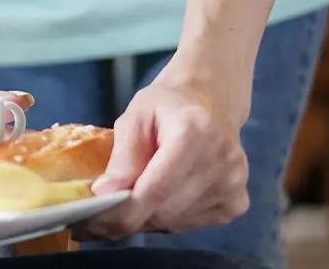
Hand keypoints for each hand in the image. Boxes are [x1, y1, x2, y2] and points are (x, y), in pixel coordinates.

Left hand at [78, 71, 248, 238]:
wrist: (209, 102)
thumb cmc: (166, 105)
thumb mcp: (134, 117)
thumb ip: (122, 156)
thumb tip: (106, 195)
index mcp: (196, 133)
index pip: (156, 188)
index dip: (121, 211)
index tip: (91, 222)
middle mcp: (223, 163)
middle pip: (165, 211)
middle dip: (127, 217)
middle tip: (99, 215)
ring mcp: (234, 186)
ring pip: (175, 223)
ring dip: (145, 218)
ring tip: (130, 198)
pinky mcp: (237, 202)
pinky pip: (189, 224)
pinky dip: (166, 218)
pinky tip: (159, 196)